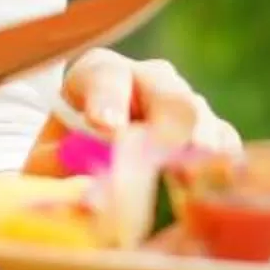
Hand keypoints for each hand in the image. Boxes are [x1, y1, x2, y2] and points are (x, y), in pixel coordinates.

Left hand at [25, 50, 240, 172]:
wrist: (84, 164)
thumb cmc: (61, 156)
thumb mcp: (46, 161)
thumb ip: (59, 168)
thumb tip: (87, 196)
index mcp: (98, 73)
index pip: (105, 76)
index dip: (107, 99)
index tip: (104, 126)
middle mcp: (146, 79)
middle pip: (165, 90)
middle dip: (166, 124)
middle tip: (162, 156)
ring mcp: (182, 102)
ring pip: (198, 114)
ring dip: (197, 146)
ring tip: (190, 177)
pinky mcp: (207, 132)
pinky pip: (223, 139)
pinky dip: (221, 161)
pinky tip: (215, 183)